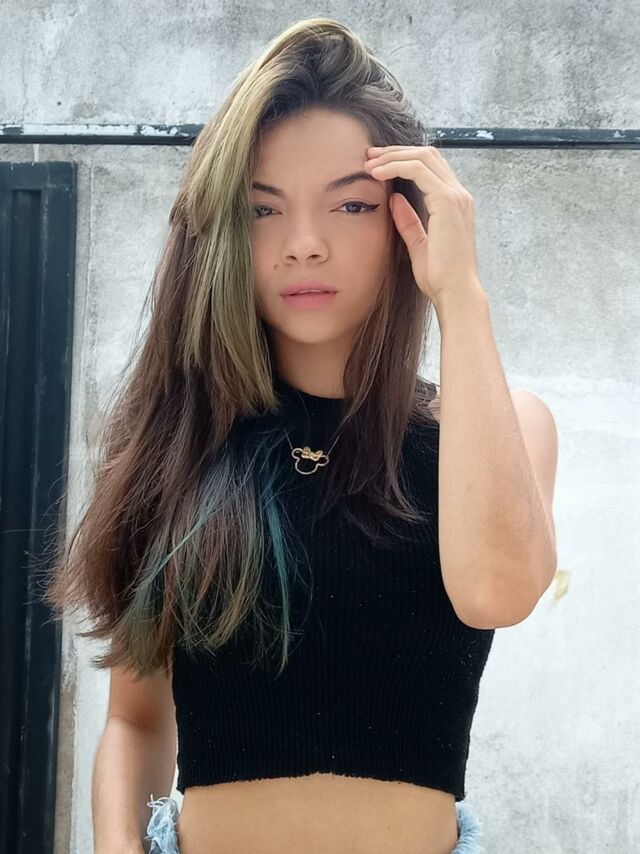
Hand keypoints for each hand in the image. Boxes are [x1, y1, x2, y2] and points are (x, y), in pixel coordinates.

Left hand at [364, 144, 483, 306]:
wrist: (454, 293)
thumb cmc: (440, 277)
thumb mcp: (418, 244)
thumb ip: (408, 221)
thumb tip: (394, 199)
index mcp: (454, 204)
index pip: (430, 167)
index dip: (402, 160)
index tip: (376, 165)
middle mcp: (459, 195)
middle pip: (427, 154)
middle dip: (395, 151)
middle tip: (369, 156)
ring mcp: (456, 196)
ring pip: (423, 156)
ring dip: (393, 156)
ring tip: (369, 163)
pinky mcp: (447, 202)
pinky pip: (419, 170)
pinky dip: (396, 166)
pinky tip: (377, 173)